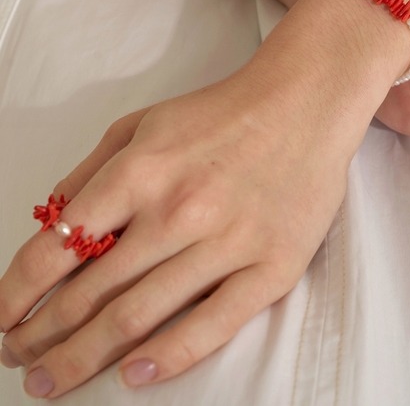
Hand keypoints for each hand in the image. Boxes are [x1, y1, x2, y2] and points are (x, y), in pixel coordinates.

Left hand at [0, 56, 358, 397]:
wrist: (303, 106)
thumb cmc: (219, 114)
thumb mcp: (142, 124)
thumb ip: (91, 171)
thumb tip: (49, 223)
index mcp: (140, 172)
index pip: (58, 248)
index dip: (16, 292)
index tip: (0, 318)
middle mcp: (177, 211)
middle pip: (90, 294)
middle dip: (41, 335)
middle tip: (16, 359)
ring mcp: (227, 243)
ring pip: (139, 317)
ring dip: (84, 357)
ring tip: (51, 380)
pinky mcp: (270, 268)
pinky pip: (211, 326)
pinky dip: (166, 359)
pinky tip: (131, 376)